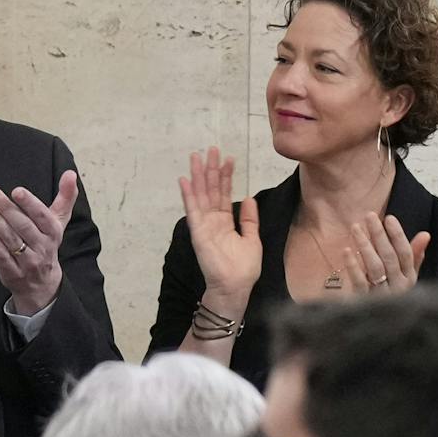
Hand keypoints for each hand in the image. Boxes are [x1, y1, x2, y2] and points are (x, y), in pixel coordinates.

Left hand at [0, 169, 77, 313]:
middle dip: (8, 209)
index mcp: (54, 233)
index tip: (16, 191)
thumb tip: (71, 174)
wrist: (42, 285)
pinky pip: (1, 255)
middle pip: (24, 227)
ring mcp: (28, 263)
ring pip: (12, 240)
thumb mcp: (58, 222)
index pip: (42, 216)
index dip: (30, 204)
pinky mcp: (13, 273)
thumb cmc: (46, 245)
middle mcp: (43, 248)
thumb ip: (65, 197)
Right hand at [178, 148, 261, 310]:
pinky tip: (185, 180)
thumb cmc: (244, 268)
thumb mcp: (252, 239)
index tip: (229, 159)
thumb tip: (249, 198)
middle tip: (211, 149)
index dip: (226, 176)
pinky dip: (188, 195)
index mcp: (225, 222)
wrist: (235, 287)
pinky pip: (192, 210)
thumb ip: (249, 219)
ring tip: (197, 156)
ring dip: (198, 176)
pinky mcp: (198, 232)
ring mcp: (204, 225)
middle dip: (211, 169)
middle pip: (211, 190)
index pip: (224, 194)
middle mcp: (212, 220)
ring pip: (200, 195)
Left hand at [340, 213, 428, 295]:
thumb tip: (425, 234)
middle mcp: (399, 287)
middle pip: (389, 257)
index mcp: (409, 279)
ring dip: (365, 245)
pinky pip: (360, 282)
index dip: (398, 235)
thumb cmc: (391, 295)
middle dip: (379, 234)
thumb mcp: (404, 277)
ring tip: (356, 227)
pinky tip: (346, 251)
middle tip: (368, 215)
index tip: (388, 217)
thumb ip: (414, 256)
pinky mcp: (365, 302)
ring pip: (375, 267)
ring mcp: (383, 296)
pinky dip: (353, 266)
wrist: (378, 326)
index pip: (406, 253)